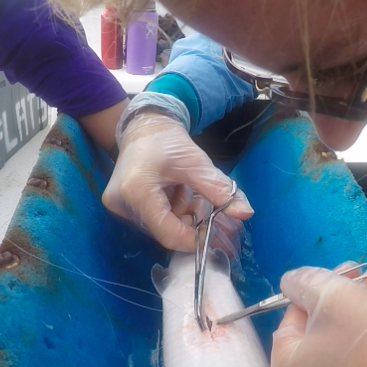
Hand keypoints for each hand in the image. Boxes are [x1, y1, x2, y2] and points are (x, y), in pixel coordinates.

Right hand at [104, 113, 252, 250]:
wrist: (142, 127)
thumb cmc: (167, 140)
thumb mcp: (196, 163)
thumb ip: (219, 190)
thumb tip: (245, 213)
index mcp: (137, 192)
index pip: (169, 234)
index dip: (195, 239)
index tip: (217, 234)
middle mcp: (124, 205)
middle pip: (166, 232)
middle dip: (193, 226)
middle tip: (212, 211)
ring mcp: (121, 208)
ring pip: (162, 227)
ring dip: (184, 217)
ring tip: (191, 193)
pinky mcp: (124, 208)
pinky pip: (155, 220)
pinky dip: (173, 213)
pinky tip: (179, 194)